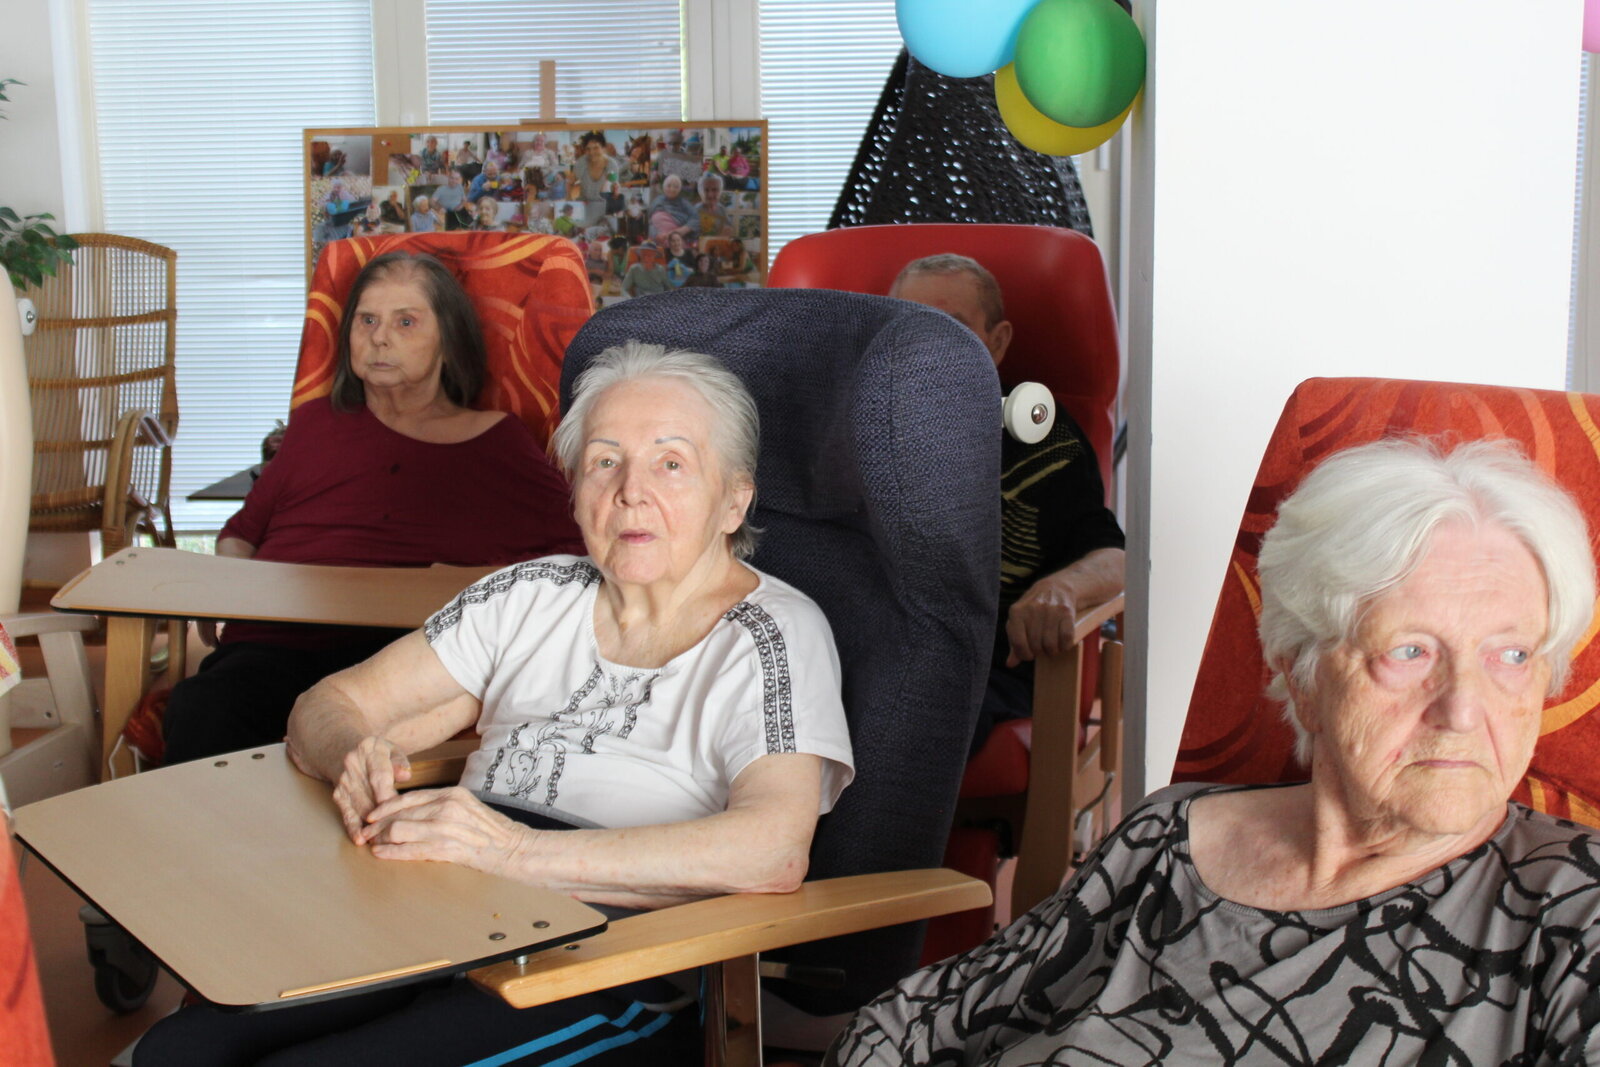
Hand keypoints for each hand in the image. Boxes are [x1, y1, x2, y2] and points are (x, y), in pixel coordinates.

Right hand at [332, 736, 411, 843]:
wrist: (342, 749)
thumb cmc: (377, 753)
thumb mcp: (391, 748)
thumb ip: (400, 761)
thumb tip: (406, 775)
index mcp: (369, 750)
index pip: (380, 776)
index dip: (388, 796)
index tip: (398, 811)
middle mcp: (352, 766)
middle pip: (369, 796)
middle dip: (382, 817)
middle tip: (397, 833)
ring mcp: (344, 782)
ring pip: (359, 807)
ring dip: (370, 826)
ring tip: (383, 841)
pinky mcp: (338, 795)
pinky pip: (346, 814)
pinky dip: (353, 828)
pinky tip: (360, 840)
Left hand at [363, 786, 526, 876]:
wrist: (515, 848)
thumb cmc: (492, 831)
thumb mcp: (467, 807)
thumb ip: (442, 806)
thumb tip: (414, 813)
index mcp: (452, 794)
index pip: (408, 797)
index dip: (385, 807)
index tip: (371, 816)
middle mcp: (447, 806)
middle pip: (399, 813)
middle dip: (376, 825)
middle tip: (363, 833)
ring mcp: (447, 827)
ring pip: (399, 830)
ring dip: (380, 839)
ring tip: (371, 844)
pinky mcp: (447, 848)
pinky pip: (411, 850)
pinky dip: (392, 853)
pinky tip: (381, 854)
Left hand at [1005, 576, 1079, 667]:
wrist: (1056, 588)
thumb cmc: (1034, 610)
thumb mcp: (1020, 621)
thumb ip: (1015, 643)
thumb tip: (1010, 664)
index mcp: (1016, 612)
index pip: (1018, 643)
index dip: (1024, 654)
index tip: (1028, 655)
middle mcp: (1032, 609)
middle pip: (1036, 646)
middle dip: (1039, 652)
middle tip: (1042, 649)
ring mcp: (1050, 610)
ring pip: (1051, 645)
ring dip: (1052, 651)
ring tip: (1051, 647)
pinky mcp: (1066, 612)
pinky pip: (1066, 639)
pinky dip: (1065, 646)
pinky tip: (1062, 642)